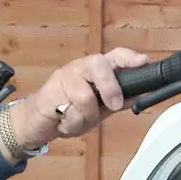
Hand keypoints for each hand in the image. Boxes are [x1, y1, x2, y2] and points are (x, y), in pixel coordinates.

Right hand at [9, 48, 150, 148]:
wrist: (37, 122)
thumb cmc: (69, 111)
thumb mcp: (100, 109)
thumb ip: (118, 101)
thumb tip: (140, 95)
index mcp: (97, 70)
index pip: (115, 56)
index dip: (129, 58)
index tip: (143, 62)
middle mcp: (82, 68)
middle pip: (99, 64)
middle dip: (109, 87)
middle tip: (113, 106)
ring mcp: (65, 76)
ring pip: (85, 95)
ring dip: (85, 117)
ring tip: (77, 120)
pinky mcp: (50, 90)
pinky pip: (69, 110)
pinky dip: (71, 123)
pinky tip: (64, 122)